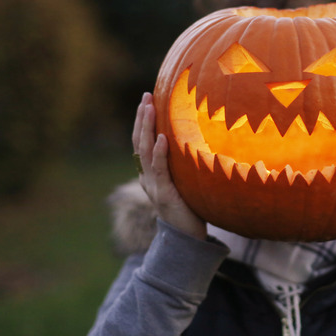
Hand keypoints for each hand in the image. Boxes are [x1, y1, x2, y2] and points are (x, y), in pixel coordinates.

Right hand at [133, 93, 206, 239]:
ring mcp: (153, 186)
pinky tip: (163, 138)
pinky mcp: (165, 195)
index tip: (147, 100)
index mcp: (150, 174)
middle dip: (142, 118)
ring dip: (147, 128)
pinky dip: (160, 153)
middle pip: (139, 142)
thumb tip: (196, 140)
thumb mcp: (185, 182)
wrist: (188, 239)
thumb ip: (183, 164)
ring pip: (145, 152)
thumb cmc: (191, 208)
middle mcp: (147, 177)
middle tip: (145, 96)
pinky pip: (160, 170)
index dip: (143, 121)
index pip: (142, 142)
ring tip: (149, 108)